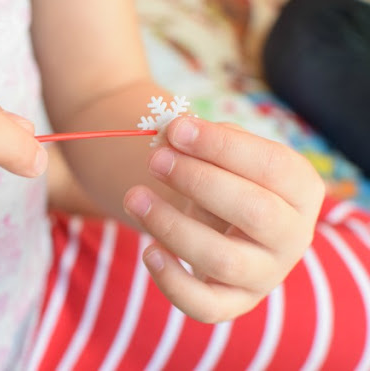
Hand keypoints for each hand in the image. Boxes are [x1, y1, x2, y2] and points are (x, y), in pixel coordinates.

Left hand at [123, 117, 323, 322]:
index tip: (175, 129)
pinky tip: (148, 249)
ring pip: (222, 257)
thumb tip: (172, 133)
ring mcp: (266, 275)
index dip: (221, 146)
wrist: (220, 222)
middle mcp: (294, 236)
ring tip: (134, 197)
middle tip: (155, 160)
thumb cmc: (223, 177)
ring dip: (171, 224)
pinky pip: (206, 306)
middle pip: (254, 211)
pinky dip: (172, 280)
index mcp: (301, 189)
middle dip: (197, 180)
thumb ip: (203, 140)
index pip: (272, 165)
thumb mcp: (221, 153)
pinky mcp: (235, 303)